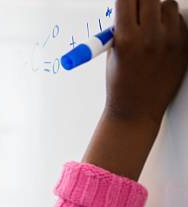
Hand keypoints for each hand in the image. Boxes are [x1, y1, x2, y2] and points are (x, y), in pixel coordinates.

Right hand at [83, 0, 187, 180]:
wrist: (137, 110)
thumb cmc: (120, 84)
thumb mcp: (112, 54)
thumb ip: (120, 28)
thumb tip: (130, 6)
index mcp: (126, 39)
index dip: (126, 0)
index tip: (126, 2)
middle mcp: (150, 38)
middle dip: (141, 2)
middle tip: (138, 9)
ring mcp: (170, 42)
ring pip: (168, 5)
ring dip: (158, 9)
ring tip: (151, 24)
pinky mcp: (184, 47)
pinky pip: (180, 21)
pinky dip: (171, 23)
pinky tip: (162, 36)